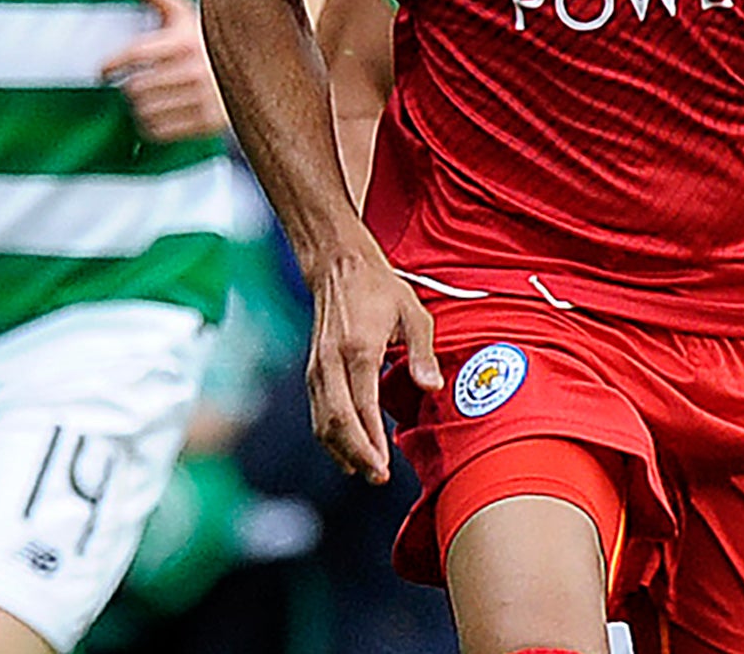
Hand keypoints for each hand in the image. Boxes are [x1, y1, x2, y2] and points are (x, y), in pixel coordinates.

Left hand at [102, 0, 227, 142]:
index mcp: (185, 41)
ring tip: (150, 98)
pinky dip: (153, 125)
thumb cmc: (208, 38)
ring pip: (146, 111)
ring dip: (141, 107)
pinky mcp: (209, 122)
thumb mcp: (187, 13)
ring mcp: (203, 98)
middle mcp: (194, 69)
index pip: (134, 54)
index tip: (103, 72)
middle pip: (135, 87)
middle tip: (135, 83)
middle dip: (131, 86)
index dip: (111, 64)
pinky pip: (160, 131)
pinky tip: (160, 114)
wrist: (256, 65)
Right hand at [306, 250, 440, 481]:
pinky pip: (316, 412)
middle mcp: (330, 361)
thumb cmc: (380, 288)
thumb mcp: (412, 312)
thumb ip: (422, 352)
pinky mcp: (311, 370)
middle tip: (377, 478)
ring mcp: (316, 366)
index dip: (371, 442)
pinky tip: (346, 451)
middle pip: (336, 421)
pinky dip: (329, 436)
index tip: (384, 467)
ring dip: (340, 451)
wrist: (338, 265)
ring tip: (365, 471)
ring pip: (321, 421)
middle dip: (356, 454)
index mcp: (358, 348)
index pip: (361, 407)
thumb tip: (432, 387)